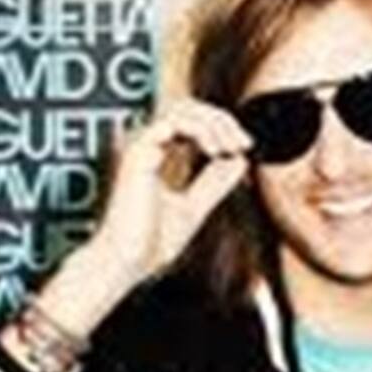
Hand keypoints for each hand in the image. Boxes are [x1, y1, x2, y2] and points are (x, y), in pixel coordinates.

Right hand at [91, 99, 252, 284]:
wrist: (127, 264)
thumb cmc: (148, 243)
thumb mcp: (195, 206)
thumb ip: (214, 182)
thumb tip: (238, 161)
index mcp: (156, 155)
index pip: (191, 122)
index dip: (221, 127)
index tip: (244, 146)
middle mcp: (146, 147)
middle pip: (189, 107)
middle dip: (222, 120)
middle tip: (243, 142)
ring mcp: (140, 147)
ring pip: (182, 109)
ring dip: (214, 123)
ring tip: (230, 146)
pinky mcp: (137, 152)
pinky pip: (172, 121)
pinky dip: (199, 129)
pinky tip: (214, 150)